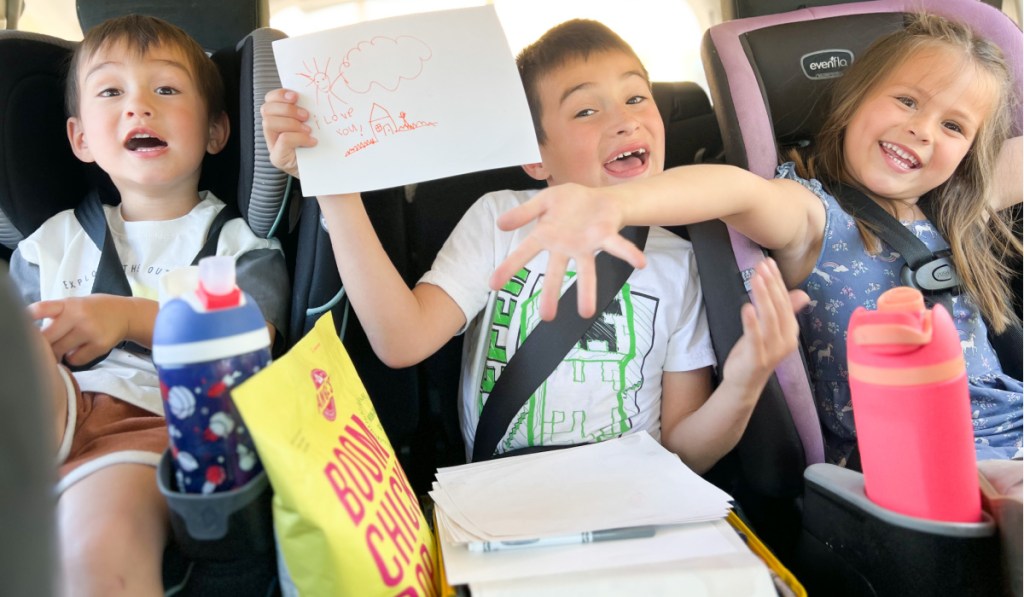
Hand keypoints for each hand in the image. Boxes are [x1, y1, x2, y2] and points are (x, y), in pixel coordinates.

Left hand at [29, 295, 131, 367]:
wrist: (126, 314)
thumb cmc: (95, 309)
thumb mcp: (75, 303)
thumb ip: (57, 314)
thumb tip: (34, 336)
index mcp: (69, 304)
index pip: (42, 309)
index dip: (28, 318)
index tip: (23, 326)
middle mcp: (78, 316)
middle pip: (47, 338)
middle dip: (43, 346)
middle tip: (45, 346)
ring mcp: (90, 331)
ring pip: (60, 351)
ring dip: (57, 353)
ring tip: (64, 347)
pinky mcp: (100, 345)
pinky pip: (75, 359)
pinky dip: (73, 358)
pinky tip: (79, 350)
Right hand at [260, 88, 317, 178]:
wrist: (324, 173)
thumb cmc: (319, 147)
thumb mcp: (313, 125)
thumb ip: (306, 113)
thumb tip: (313, 96)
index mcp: (279, 118)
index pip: (269, 99)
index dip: (279, 94)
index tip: (295, 95)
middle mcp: (272, 130)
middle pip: (266, 109)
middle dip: (287, 109)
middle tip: (306, 116)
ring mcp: (272, 145)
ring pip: (270, 123)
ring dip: (292, 123)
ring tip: (308, 130)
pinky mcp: (277, 157)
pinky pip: (283, 139)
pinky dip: (299, 137)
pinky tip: (312, 141)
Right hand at [488, 182, 644, 320]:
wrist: (597, 196)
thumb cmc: (569, 201)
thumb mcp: (543, 201)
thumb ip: (523, 213)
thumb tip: (499, 224)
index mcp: (546, 236)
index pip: (523, 253)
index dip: (508, 268)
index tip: (493, 285)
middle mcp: (565, 247)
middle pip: (555, 272)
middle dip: (551, 294)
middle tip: (547, 317)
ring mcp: (586, 245)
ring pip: (586, 271)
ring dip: (587, 291)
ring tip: (586, 312)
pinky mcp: (606, 236)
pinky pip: (618, 246)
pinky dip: (629, 255)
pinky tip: (640, 264)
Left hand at [721, 258, 808, 392]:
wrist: (744, 384)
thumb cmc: (756, 353)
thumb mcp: (769, 330)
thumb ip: (783, 311)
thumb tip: (803, 294)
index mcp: (790, 330)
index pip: (785, 301)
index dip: (777, 281)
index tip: (768, 263)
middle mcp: (786, 340)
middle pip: (779, 307)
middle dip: (770, 285)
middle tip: (762, 265)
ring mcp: (773, 350)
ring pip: (769, 319)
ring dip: (763, 296)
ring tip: (755, 278)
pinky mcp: (758, 359)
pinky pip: (756, 338)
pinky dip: (752, 322)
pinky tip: (747, 307)